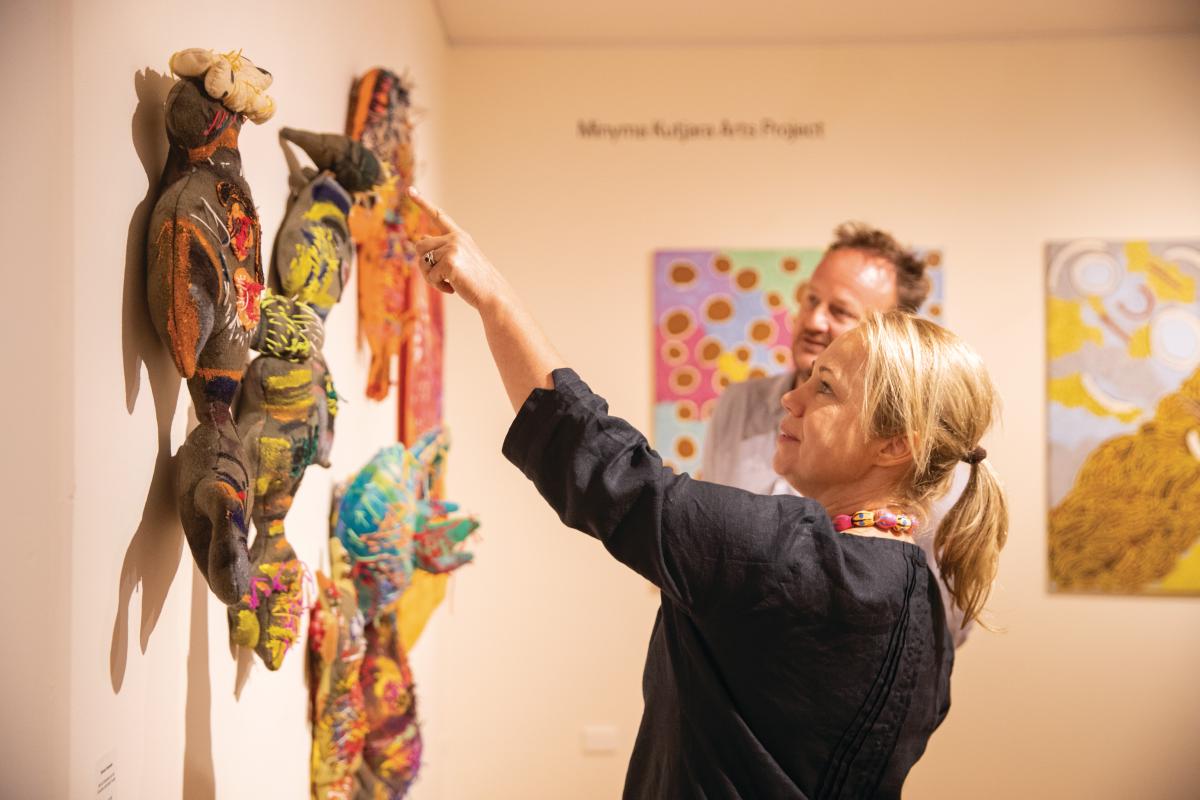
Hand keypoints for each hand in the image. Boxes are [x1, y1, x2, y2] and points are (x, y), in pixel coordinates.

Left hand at [409, 187, 510, 311]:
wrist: (493, 294)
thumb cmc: (476, 280)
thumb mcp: (458, 259)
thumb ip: (440, 248)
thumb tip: (419, 238)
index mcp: (459, 236)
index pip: (438, 216)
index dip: (422, 202)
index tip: (410, 189)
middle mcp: (455, 238)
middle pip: (420, 246)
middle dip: (424, 263)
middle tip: (438, 276)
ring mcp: (453, 249)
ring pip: (422, 262)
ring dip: (430, 277)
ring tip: (448, 282)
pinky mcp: (449, 262)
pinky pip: (430, 276)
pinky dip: (438, 286)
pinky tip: (452, 288)